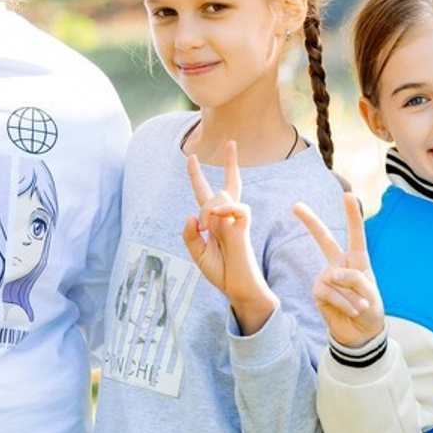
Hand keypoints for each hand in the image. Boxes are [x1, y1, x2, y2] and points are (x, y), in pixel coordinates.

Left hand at [182, 142, 277, 334]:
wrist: (238, 289)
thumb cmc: (220, 273)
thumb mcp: (196, 253)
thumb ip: (189, 234)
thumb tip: (191, 215)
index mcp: (214, 222)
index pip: (207, 193)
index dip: (198, 176)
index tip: (192, 158)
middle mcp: (226, 218)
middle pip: (229, 184)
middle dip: (231, 164)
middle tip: (233, 143)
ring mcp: (236, 221)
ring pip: (222, 196)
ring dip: (208, 207)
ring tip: (204, 226)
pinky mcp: (244, 227)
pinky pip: (236, 207)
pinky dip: (223, 209)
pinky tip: (214, 219)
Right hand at [292, 192, 384, 349]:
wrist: (360, 334)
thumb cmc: (370, 311)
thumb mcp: (371, 294)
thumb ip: (355, 280)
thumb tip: (333, 274)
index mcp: (358, 261)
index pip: (355, 236)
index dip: (352, 216)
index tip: (348, 195)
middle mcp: (340, 265)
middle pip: (324, 240)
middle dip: (310, 222)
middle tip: (295, 205)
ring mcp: (327, 277)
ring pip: (337, 279)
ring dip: (352, 296)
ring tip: (359, 307)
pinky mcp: (318, 291)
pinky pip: (330, 292)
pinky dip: (344, 303)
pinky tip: (350, 311)